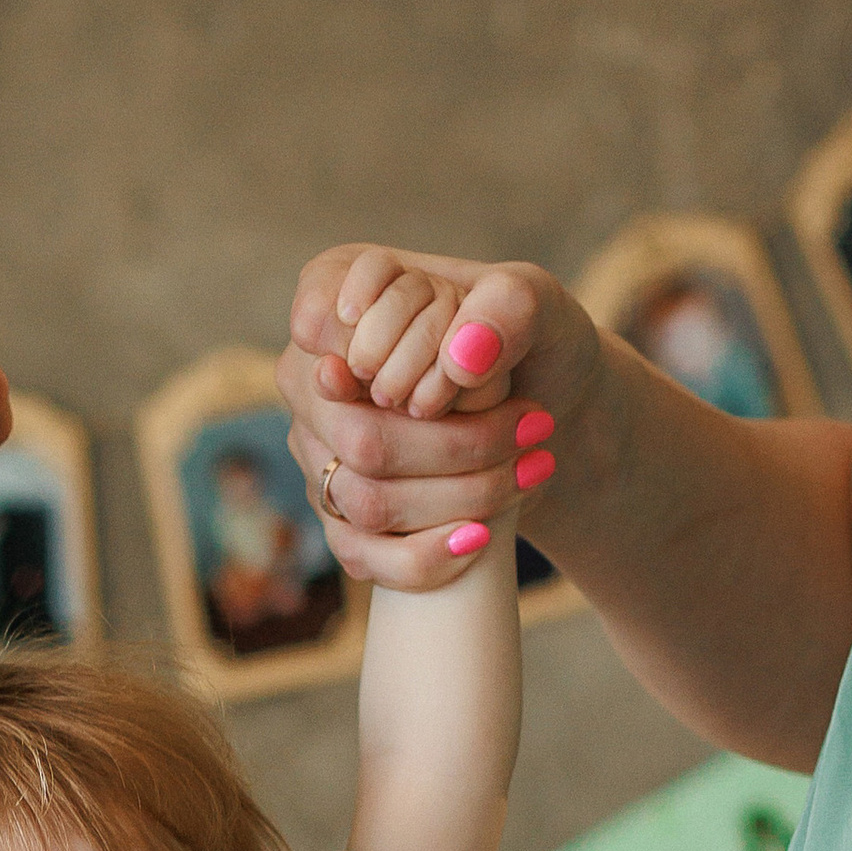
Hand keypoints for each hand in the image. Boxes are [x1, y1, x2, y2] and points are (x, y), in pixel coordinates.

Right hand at [280, 244, 600, 590]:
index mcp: (336, 295)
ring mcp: (317, 450)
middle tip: (534, 431)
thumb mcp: (537, 303)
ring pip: (365, 500)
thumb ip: (509, 305)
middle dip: (457, 446)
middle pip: (359, 436)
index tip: (477, 375)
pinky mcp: (338, 516)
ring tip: (531, 471)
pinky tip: (482, 536)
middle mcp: (309, 375)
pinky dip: (428, 555)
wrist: (542, 407)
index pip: (322, 324)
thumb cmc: (528, 343)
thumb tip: (462, 357)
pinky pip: (362, 555)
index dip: (395, 357)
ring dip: (459, 496)